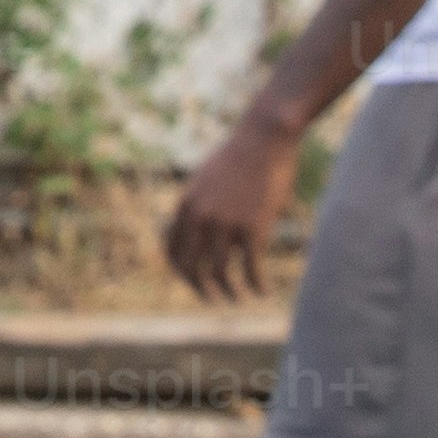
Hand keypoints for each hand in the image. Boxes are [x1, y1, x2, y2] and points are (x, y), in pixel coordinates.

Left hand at [164, 113, 294, 303]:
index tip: (195, 282)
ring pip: (220, 273)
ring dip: (230, 293)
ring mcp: (225, 222)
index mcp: (185, 204)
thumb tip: (198, 228)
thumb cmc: (239, 156)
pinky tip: (263, 292)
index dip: (181, 272)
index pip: (172, 251)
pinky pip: (250, 268)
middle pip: (190, 268)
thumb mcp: (206, 179)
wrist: (264, 136)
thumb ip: (199, 204)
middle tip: (213, 300)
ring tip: (240, 299)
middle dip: (200, 290)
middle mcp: (200, 216)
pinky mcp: (252, 227)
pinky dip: (256, 285)